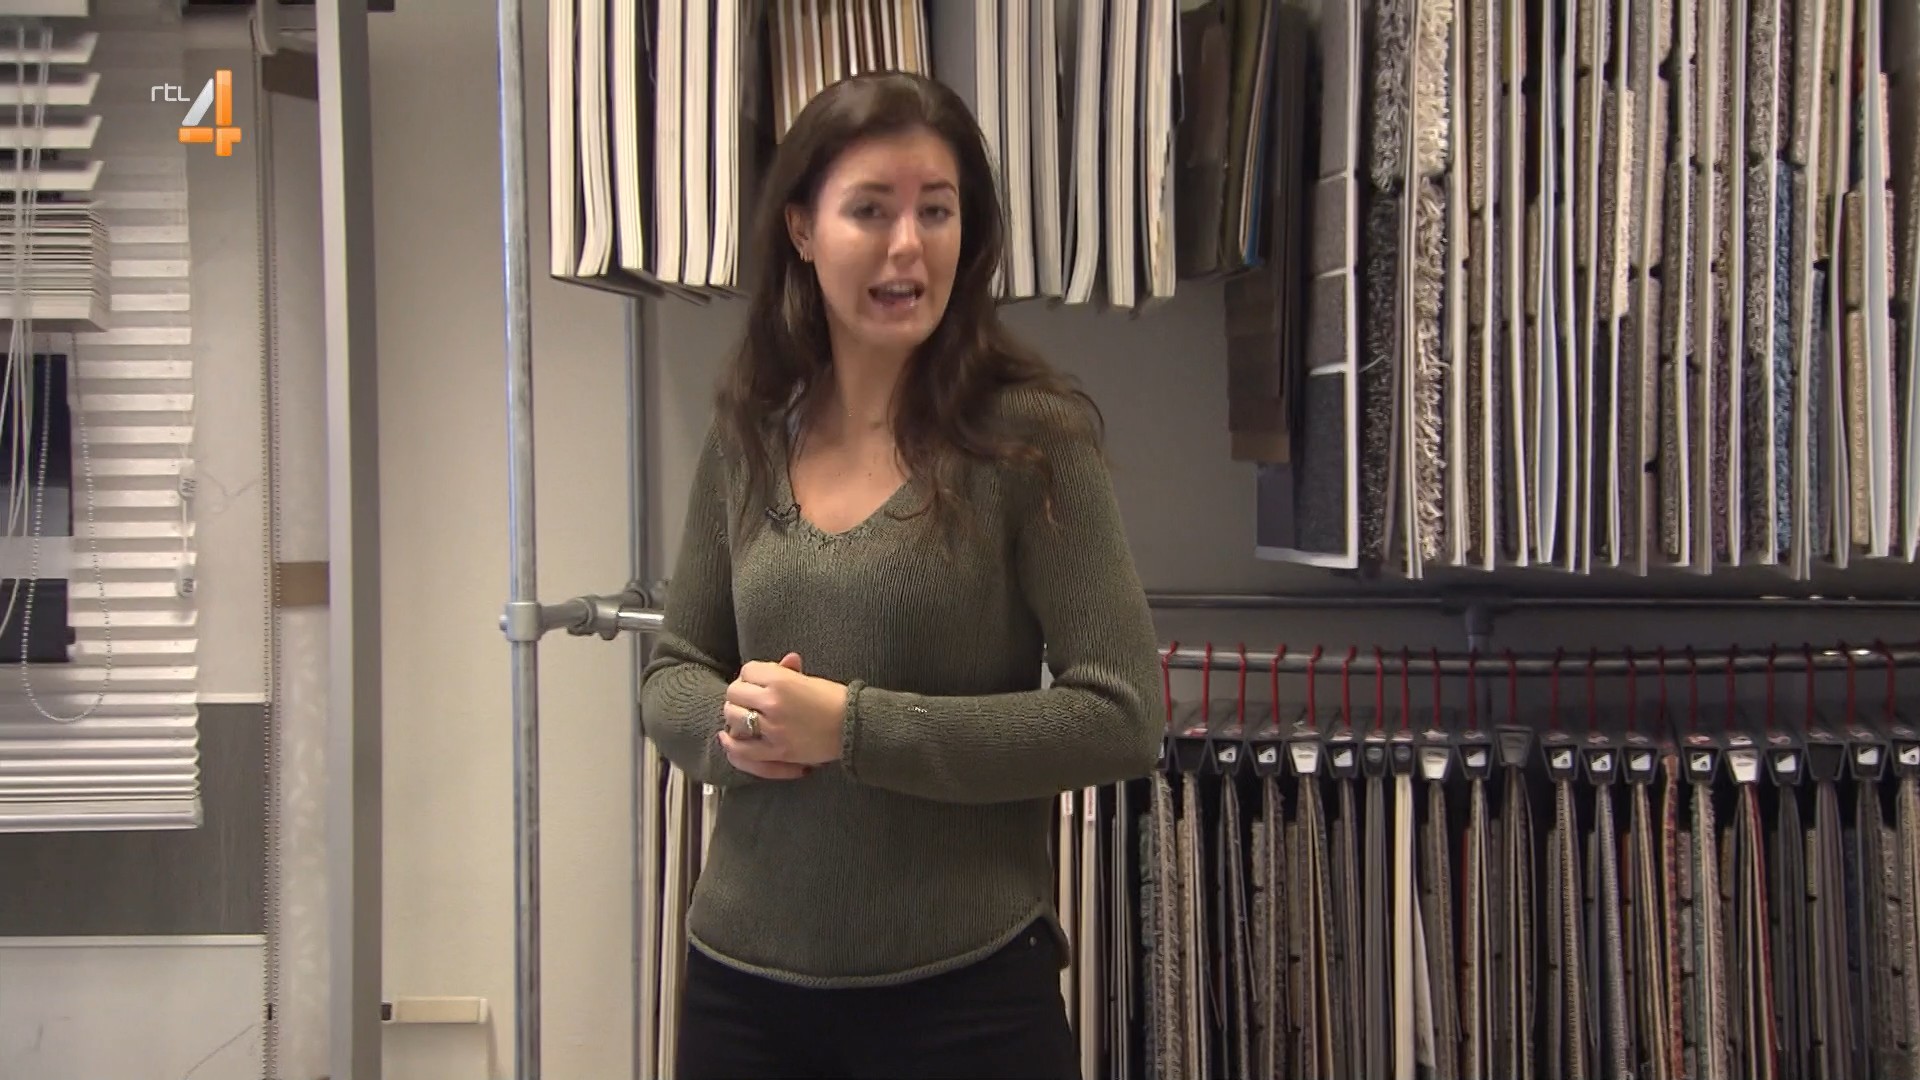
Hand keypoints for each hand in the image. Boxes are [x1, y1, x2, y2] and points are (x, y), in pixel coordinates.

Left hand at [719, 652, 848, 775]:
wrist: (853, 727)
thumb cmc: (835, 700)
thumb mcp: (810, 679)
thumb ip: (788, 671)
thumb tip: (782, 662)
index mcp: (781, 680)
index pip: (747, 670)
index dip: (752, 676)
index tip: (759, 682)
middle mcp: (772, 702)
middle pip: (735, 692)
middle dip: (740, 693)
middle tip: (749, 698)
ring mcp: (771, 728)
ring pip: (733, 717)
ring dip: (736, 714)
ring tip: (744, 715)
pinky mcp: (775, 751)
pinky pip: (741, 749)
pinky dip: (731, 743)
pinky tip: (727, 737)